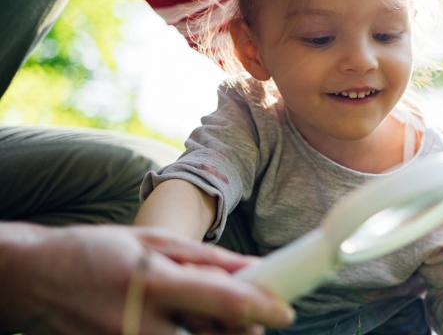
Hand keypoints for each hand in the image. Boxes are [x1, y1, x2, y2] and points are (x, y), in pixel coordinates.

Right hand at [0, 224, 294, 334]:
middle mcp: (140, 323)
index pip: (224, 302)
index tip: (286, 314)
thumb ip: (207, 260)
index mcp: (154, 282)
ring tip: (199, 317)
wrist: (29, 279)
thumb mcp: (153, 243)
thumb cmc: (93, 251)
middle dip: (240, 331)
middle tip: (247, 320)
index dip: (262, 309)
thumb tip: (253, 268)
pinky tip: (172, 325)